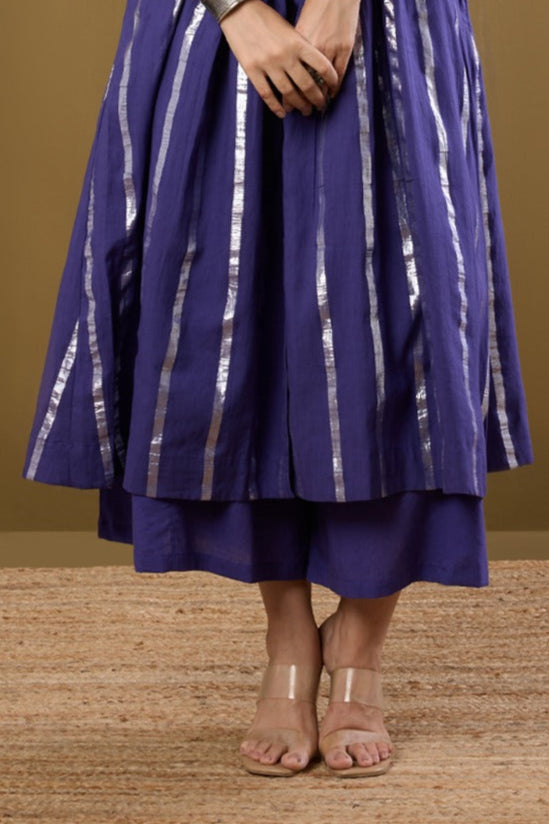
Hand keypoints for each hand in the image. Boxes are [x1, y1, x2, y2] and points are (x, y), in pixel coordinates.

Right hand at [219, 0, 338, 117]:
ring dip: (299, 105)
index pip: (322, 66)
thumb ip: (300, 47)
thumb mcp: (288, 29)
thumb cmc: (264, 17)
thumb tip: (311, 69)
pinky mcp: (252, 70)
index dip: (331, 80)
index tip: (333, 87)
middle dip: (316, 99)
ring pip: (288, 93)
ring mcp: (268, 64)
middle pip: (307, 85)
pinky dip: (276, 106)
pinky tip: (282, 113)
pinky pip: (267, 94)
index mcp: (297, 42)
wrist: (238, 11)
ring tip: (305, 111)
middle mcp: (285, 55)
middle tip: (320, 105)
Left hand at [283, 0, 360, 112]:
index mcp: (294, 45)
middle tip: (304, 112)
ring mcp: (329, 50)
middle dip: (303, 102)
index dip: (287, 96)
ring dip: (320, 98)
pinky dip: (334, 87)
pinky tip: (332, 94)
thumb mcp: (297, 27)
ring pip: (322, 83)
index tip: (287, 106)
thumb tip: (288, 68)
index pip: (288, 78)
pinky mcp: (344, 48)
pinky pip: (338, 75)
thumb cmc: (315, 6)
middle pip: (304, 85)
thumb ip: (292, 48)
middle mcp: (310, 50)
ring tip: (318, 106)